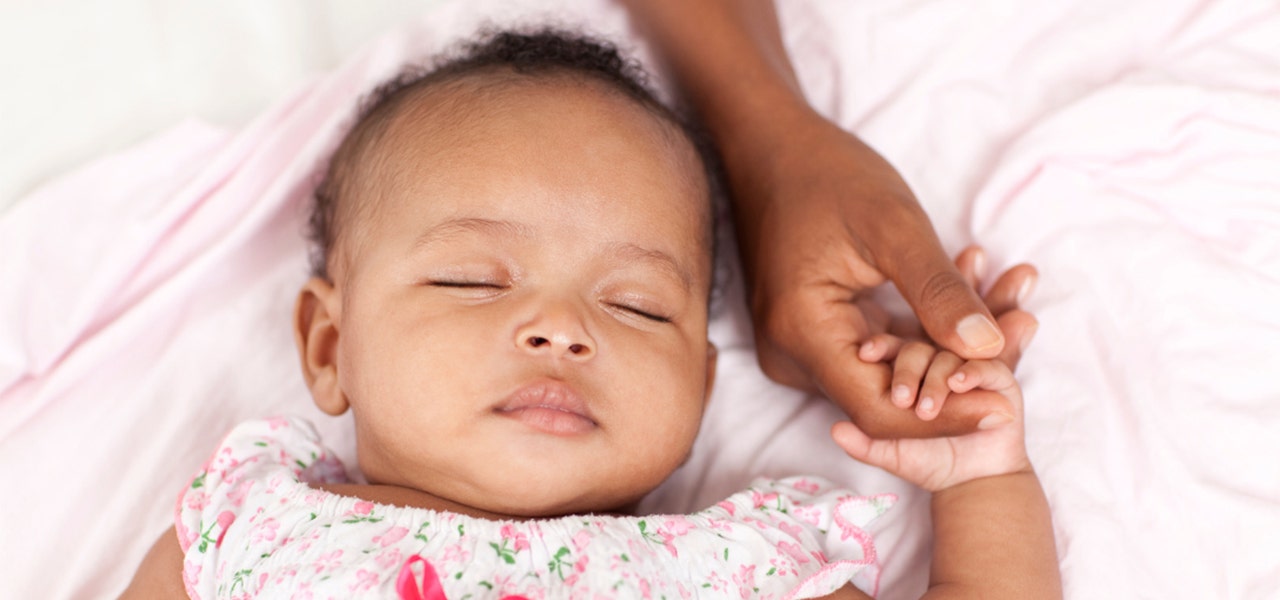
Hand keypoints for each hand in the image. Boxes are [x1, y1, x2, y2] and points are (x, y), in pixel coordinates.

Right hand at [729, 110, 1035, 438]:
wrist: (772, 146)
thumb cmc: (826, 173)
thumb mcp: (893, 226)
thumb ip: (939, 292)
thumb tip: (990, 347)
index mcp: (801, 333)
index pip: (878, 410)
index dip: (943, 417)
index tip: (1005, 407)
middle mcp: (791, 355)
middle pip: (884, 399)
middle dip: (957, 378)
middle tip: (1024, 337)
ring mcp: (799, 347)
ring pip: (886, 376)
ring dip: (947, 354)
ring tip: (1013, 309)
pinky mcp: (815, 333)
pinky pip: (876, 352)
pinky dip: (925, 335)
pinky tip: (975, 303)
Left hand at [830, 353, 1030, 491]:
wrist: (972, 481)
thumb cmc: (927, 459)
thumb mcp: (891, 453)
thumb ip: (864, 444)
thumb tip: (836, 430)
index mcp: (910, 370)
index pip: (893, 348)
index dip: (879, 347)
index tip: (865, 355)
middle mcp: (938, 363)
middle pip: (919, 349)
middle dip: (907, 371)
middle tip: (901, 399)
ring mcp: (967, 368)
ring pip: (948, 356)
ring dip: (936, 380)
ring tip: (926, 408)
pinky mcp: (998, 380)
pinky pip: (984, 365)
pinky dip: (970, 372)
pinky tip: (958, 384)